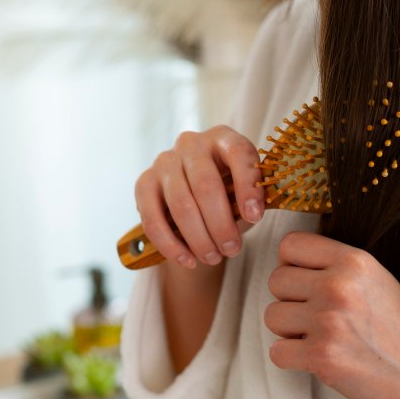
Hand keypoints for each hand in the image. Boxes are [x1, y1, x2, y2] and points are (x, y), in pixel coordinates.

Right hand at [135, 125, 265, 268]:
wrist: (193, 197)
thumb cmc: (228, 193)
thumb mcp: (245, 192)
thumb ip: (251, 199)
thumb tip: (251, 213)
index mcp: (223, 138)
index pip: (239, 153)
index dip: (248, 186)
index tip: (256, 217)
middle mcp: (191, 143)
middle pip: (206, 185)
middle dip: (221, 224)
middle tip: (233, 250)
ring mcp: (164, 162)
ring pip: (180, 205)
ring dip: (198, 238)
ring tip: (213, 258)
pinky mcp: (144, 183)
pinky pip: (153, 218)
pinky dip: (171, 245)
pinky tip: (187, 260)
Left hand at [265, 232, 399, 398]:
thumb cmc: (394, 328)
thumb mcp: (375, 278)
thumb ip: (336, 264)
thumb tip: (287, 260)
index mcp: (353, 261)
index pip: (290, 245)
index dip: (292, 265)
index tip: (307, 283)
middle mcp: (339, 286)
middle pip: (276, 280)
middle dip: (290, 300)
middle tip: (315, 316)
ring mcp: (328, 321)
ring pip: (272, 316)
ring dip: (288, 330)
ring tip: (318, 336)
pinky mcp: (321, 356)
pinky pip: (276, 352)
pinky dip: (291, 359)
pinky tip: (316, 357)